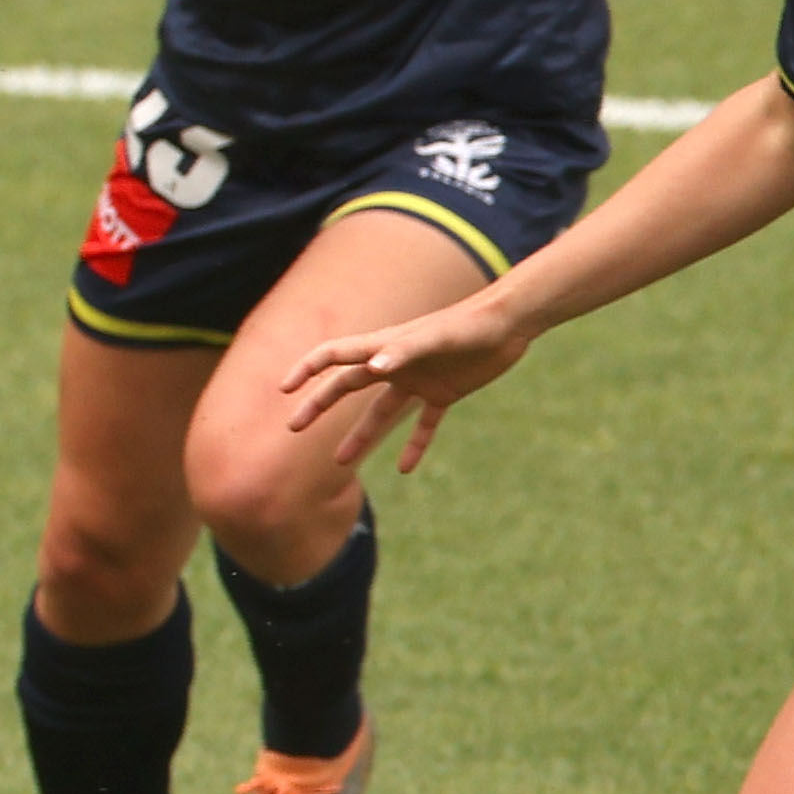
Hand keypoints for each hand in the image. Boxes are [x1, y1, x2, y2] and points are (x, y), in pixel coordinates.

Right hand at [275, 287, 531, 473]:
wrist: (509, 324)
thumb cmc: (470, 324)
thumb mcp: (437, 337)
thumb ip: (404, 350)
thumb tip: (372, 368)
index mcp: (384, 345)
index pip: (334, 356)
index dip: (307, 369)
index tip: (284, 389)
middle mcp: (395, 363)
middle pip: (347, 386)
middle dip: (319, 406)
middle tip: (294, 428)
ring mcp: (419, 379)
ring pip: (381, 412)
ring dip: (361, 435)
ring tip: (340, 461)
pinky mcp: (444, 393)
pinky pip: (424, 425)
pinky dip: (415, 445)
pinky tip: (406, 469)